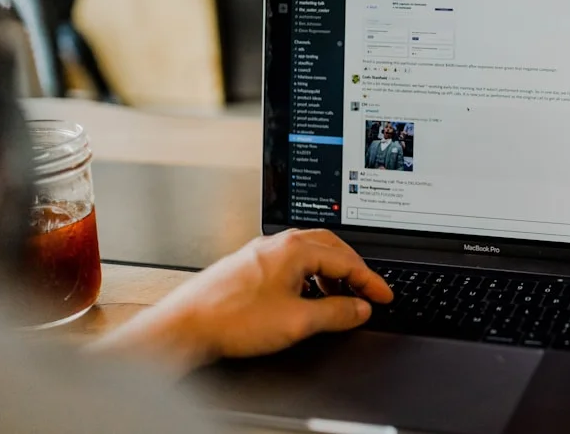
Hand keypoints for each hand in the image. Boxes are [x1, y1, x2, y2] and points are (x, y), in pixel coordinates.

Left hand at [89, 230, 392, 374]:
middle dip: (354, 270)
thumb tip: (360, 308)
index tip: (384, 296)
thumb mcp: (298, 321)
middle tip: (368, 290)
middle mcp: (278, 243)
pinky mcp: (249, 266)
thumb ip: (337, 313)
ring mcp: (261, 253)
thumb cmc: (232, 319)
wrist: (186, 326)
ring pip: (309, 254)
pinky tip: (307, 297)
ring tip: (341, 298)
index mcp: (294, 248)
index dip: (370, 281)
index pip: (346, 260)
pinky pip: (290, 263)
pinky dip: (309, 277)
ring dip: (331, 274)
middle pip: (330, 248)